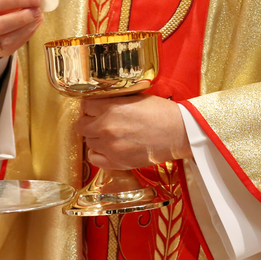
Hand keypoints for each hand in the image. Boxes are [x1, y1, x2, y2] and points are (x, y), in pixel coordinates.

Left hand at [75, 95, 191, 169]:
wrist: (179, 133)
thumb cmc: (161, 113)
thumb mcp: (136, 98)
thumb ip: (114, 101)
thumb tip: (99, 103)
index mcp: (111, 108)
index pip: (85, 106)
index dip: (89, 107)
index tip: (94, 109)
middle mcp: (106, 128)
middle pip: (81, 126)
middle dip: (88, 122)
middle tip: (98, 122)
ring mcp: (110, 147)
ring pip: (88, 142)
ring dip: (95, 138)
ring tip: (108, 135)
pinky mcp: (117, 162)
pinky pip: (94, 158)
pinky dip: (97, 153)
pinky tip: (106, 148)